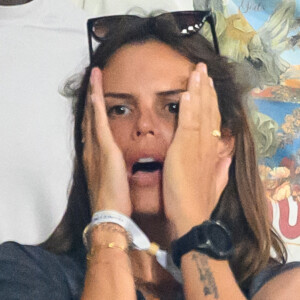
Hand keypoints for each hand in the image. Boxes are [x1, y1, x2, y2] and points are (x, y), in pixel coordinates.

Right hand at [82, 67, 131, 215]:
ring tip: (93, 76)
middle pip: (89, 117)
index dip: (93, 111)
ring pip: (92, 115)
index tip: (95, 97)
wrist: (109, 214)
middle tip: (92, 79)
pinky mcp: (105, 150)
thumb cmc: (113, 200)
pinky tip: (96, 93)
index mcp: (95, 156)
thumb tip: (120, 163)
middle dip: (90, 97)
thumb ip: (115, 168)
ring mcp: (96, 148)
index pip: (93, 127)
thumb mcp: (113, 180)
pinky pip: (99, 123)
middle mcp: (92, 149)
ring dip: (93, 95)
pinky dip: (97, 107)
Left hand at [163, 63, 231, 236]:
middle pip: (209, 112)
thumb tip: (226, 157)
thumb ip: (221, 169)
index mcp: (213, 151)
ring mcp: (198, 145)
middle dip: (206, 90)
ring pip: (201, 113)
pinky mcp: (184, 149)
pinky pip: (188, 123)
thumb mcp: (215, 184)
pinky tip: (187, 92)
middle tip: (203, 70)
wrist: (192, 217)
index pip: (213, 121)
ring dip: (199, 91)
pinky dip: (188, 107)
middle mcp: (208, 145)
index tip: (208, 87)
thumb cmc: (199, 202)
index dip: (211, 102)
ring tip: (197, 72)